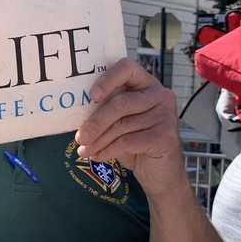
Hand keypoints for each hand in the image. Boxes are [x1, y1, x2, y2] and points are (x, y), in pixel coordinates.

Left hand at [75, 58, 183, 196]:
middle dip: (96, 122)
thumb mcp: (120, 122)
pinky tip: (97, 156)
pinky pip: (128, 141)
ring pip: (122, 125)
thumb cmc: (136, 142)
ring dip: (98, 140)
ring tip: (85, 150)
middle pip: (121, 102)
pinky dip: (108, 150)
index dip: (107, 79)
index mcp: (146, 84)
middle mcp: (160, 95)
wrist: (160, 173)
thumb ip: (107, 111)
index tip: (91, 96)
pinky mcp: (166, 136)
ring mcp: (166, 115)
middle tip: (79, 137)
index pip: (127, 68)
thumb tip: (75, 110)